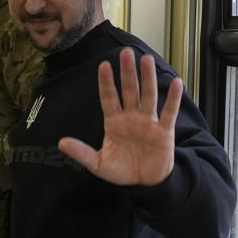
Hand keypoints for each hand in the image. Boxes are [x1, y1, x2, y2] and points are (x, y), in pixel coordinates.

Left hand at [58, 48, 181, 185]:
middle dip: (127, 72)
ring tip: (146, 59)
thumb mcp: (98, 164)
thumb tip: (61, 142)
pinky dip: (173, 99)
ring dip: (147, 78)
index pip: (109, 98)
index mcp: (114, 122)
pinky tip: (177, 83)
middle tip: (126, 53)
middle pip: (129, 90)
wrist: (144, 184)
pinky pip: (168, 112)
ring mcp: (148, 123)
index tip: (103, 65)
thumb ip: (81, 153)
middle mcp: (131, 118)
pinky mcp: (164, 132)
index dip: (106, 82)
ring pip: (148, 96)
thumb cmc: (121, 171)